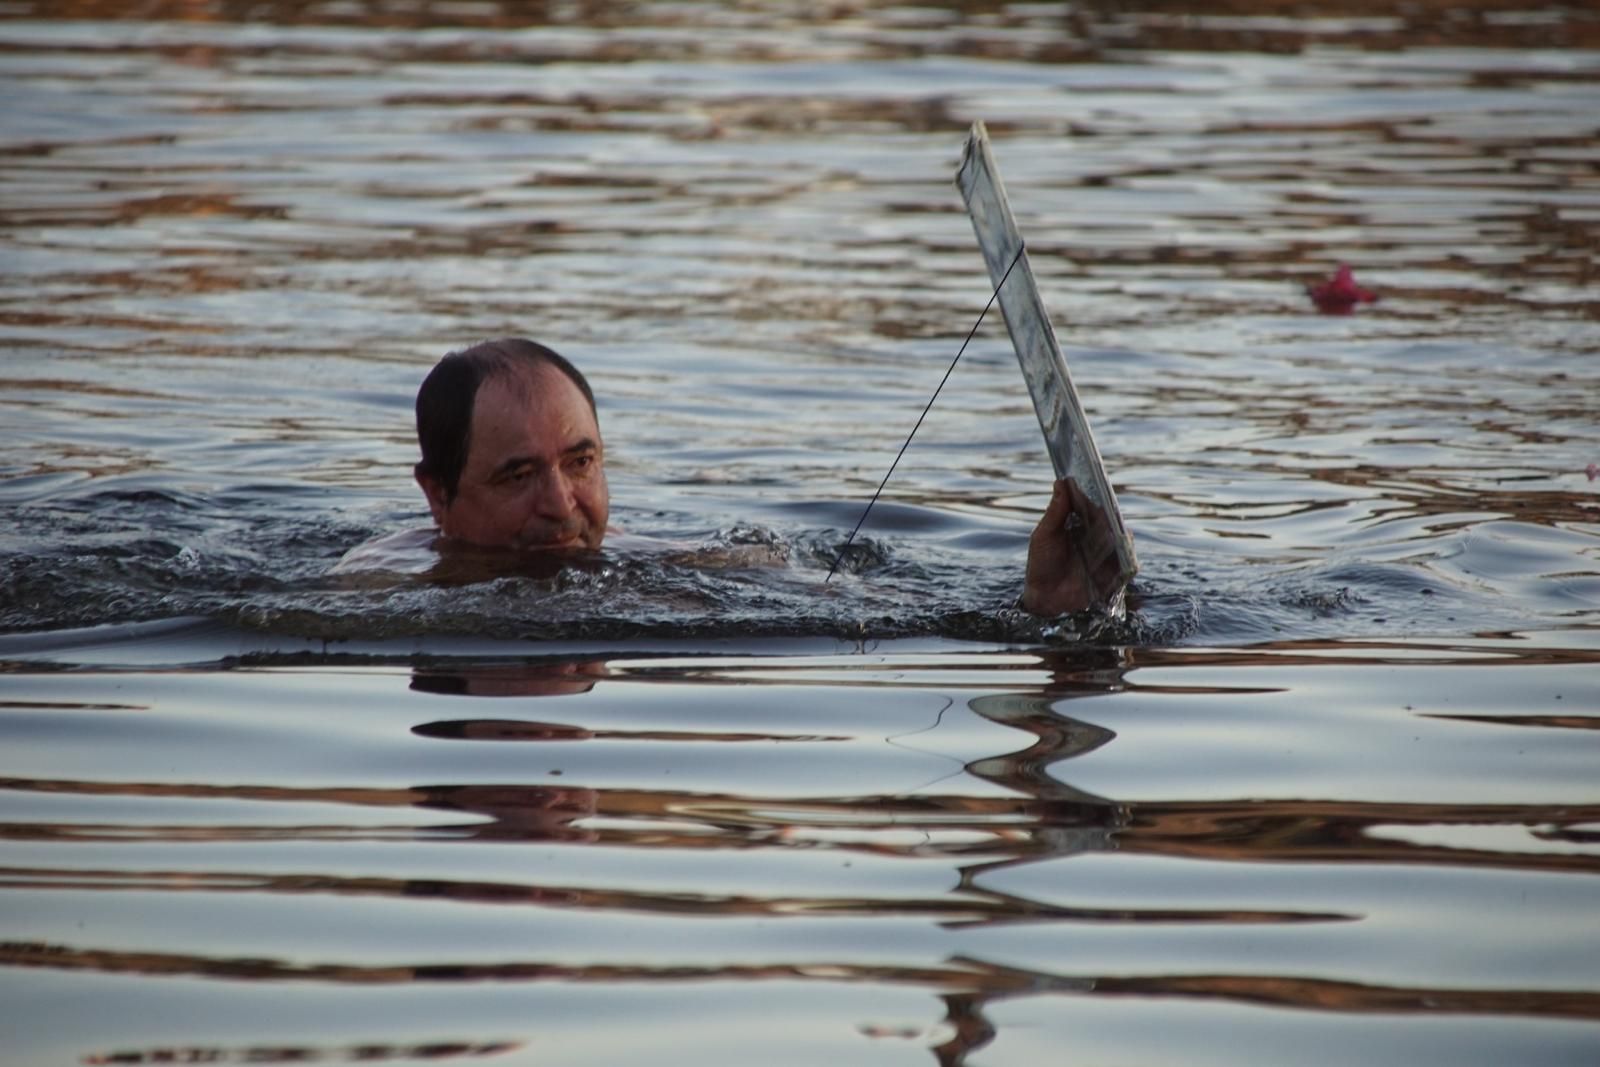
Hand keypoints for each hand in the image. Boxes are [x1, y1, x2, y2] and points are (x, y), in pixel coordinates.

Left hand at [1022, 477, 1124, 615]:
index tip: (1098, 483)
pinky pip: (1127, 565)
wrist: (1043, 598)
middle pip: (1111, 522)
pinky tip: (1122, 555)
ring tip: (1113, 532)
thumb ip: (1055, 511)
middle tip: (1106, 510)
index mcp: (1081, 524)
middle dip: (1111, 516)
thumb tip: (1061, 481)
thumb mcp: (1045, 535)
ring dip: (1120, 537)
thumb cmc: (1041, 563)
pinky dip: (1127, 560)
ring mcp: (1107, 556)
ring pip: (1122, 542)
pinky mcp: (1113, 575)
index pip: (1095, 505)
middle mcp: (1097, 538)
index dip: (1098, 495)